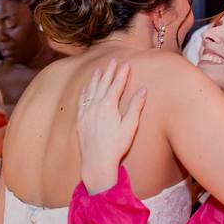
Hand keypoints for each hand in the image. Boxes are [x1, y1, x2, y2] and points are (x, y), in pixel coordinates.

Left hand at [77, 60, 146, 193]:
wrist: (97, 162)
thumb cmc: (116, 146)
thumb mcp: (130, 126)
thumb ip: (136, 106)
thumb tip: (142, 89)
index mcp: (108, 106)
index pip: (116, 85)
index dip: (122, 74)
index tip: (126, 64)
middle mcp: (95, 106)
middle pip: (103, 84)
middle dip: (109, 72)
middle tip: (113, 61)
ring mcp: (86, 113)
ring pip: (91, 90)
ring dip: (96, 79)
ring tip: (99, 69)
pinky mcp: (80, 120)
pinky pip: (82, 101)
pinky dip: (85, 91)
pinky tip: (86, 87)